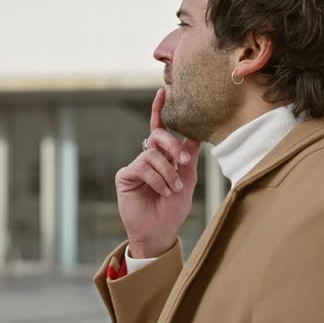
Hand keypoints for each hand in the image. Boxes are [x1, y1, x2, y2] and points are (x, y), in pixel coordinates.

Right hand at [115, 88, 201, 257]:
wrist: (160, 231)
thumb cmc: (173, 208)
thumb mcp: (188, 178)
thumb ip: (189, 155)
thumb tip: (197, 133)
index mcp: (164, 156)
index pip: (161, 129)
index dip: (160, 110)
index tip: (163, 91)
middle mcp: (148, 157)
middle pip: (158, 136)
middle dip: (172, 145)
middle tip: (183, 160)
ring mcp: (136, 166)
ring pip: (152, 154)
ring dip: (168, 172)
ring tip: (173, 188)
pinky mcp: (125, 176)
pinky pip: (142, 167)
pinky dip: (157, 179)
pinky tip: (162, 191)